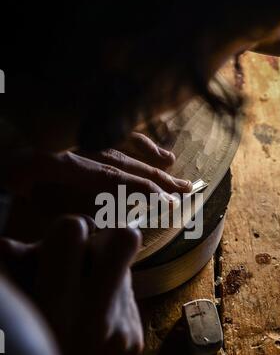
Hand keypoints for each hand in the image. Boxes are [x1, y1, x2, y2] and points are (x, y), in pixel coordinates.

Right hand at [0, 216, 143, 354]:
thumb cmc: (28, 351)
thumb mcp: (15, 310)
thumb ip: (13, 270)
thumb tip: (6, 243)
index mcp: (54, 300)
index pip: (73, 228)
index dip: (67, 228)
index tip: (65, 241)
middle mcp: (95, 314)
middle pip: (125, 238)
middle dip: (107, 239)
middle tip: (90, 254)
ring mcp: (122, 329)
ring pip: (127, 270)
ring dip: (107, 273)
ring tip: (85, 295)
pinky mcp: (135, 342)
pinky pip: (130, 300)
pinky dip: (112, 301)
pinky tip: (93, 321)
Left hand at [5, 132, 190, 214]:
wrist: (3, 142)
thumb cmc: (15, 176)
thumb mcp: (36, 200)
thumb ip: (70, 210)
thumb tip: (102, 220)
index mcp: (71, 166)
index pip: (118, 180)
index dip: (146, 192)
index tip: (170, 204)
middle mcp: (84, 148)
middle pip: (130, 164)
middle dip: (160, 180)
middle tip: (187, 191)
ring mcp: (85, 138)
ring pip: (127, 149)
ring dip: (153, 163)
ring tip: (177, 172)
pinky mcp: (85, 134)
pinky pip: (117, 134)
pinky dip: (138, 142)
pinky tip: (155, 151)